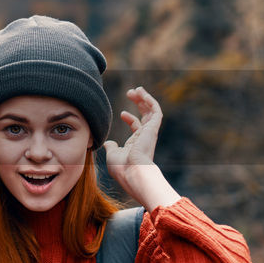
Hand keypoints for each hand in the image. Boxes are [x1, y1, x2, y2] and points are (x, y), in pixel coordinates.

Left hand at [102, 87, 179, 208]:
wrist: (132, 173)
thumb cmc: (122, 168)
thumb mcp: (112, 155)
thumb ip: (111, 147)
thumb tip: (107, 143)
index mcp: (136, 144)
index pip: (137, 127)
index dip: (130, 118)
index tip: (121, 114)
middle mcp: (145, 137)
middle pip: (146, 116)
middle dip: (139, 104)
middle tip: (131, 93)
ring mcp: (150, 133)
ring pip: (152, 111)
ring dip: (145, 99)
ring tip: (137, 89)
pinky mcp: (153, 128)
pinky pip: (156, 111)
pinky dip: (150, 101)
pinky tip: (142, 93)